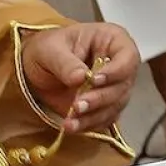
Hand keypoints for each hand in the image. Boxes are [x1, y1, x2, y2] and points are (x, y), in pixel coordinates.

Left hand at [21, 23, 140, 134]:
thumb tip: (81, 77)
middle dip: (100, 98)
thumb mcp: (51, 49)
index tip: (94, 80)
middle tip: (78, 105)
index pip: (128, 56)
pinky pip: (104, 119)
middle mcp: (118, 64)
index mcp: (112, 40)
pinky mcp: (104, 106)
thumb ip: (66, 62)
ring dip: (93, 115)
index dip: (116, 71)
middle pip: (123, 86)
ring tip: (71, 120)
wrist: (37, 67)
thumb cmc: (49, 48)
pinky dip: (88, 125)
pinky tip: (72, 125)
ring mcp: (113, 87)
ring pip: (115, 106)